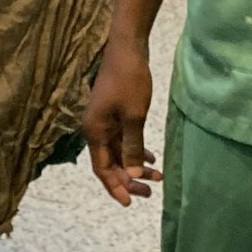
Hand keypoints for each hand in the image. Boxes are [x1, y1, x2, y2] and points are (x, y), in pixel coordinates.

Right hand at [82, 37, 159, 205]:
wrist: (127, 49)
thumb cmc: (129, 81)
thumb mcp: (134, 117)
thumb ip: (132, 146)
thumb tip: (132, 174)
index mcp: (95, 132)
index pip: (103, 169)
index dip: (116, 187)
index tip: (131, 202)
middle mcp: (95, 130)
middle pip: (110, 163)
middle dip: (128, 179)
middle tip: (150, 192)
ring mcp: (104, 121)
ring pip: (118, 152)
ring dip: (134, 165)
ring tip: (156, 177)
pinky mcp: (113, 113)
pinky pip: (122, 139)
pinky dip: (134, 149)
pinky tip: (150, 157)